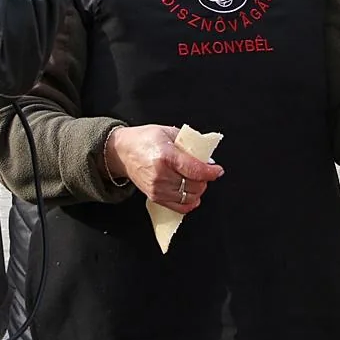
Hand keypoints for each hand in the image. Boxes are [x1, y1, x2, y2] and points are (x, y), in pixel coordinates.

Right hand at [105, 125, 224, 214]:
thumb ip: (189, 144)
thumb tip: (207, 160)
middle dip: (205, 179)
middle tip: (204, 171)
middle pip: (194, 185)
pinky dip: (190, 202)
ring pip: (189, 197)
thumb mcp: (168, 132)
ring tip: (196, 180)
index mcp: (166, 156)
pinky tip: (191, 192)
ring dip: (198, 190)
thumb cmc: (144, 139)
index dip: (211, 172)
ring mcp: (157, 189)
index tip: (218, 170)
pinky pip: (180, 207)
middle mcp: (161, 175)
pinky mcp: (155, 197)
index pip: (195, 170)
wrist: (122, 152)